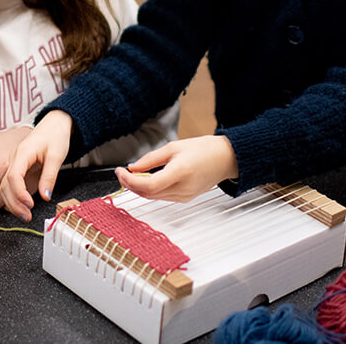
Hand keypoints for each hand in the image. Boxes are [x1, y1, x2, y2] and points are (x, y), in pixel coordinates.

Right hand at [0, 111, 72, 221]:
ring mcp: (11, 164)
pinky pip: (6, 186)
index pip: (13, 176)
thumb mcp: (57, 156)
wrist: (53, 125)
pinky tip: (18, 207)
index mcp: (22, 153)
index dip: (19, 193)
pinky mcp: (14, 169)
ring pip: (3, 188)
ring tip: (25, 215)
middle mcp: (13, 159)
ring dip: (11, 204)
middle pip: (4, 185)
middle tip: (27, 217)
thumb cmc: (55, 137)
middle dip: (14, 204)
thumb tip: (46, 197)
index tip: (30, 205)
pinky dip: (10, 199)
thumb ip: (50, 176)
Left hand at [113, 135, 237, 201]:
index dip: (129, 180)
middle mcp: (182, 188)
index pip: (148, 185)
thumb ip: (150, 159)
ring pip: (153, 197)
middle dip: (130, 184)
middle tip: (121, 173)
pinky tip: (147, 180)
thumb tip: (132, 167)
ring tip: (132, 175)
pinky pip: (162, 197)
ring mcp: (184, 196)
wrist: (225, 159)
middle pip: (148, 194)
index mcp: (180, 172)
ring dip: (139, 188)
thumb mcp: (173, 147)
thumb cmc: (203, 150)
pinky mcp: (185, 199)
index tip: (120, 171)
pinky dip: (151, 190)